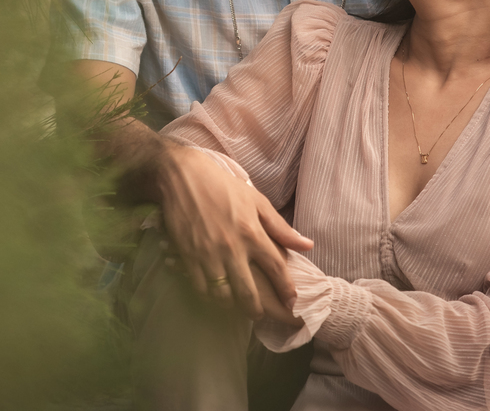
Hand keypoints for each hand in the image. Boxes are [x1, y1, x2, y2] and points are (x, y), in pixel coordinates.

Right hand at [157, 145, 312, 318]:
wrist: (182, 176)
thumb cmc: (222, 186)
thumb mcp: (256, 201)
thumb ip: (281, 227)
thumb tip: (307, 245)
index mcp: (252, 232)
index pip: (276, 269)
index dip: (286, 289)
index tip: (292, 301)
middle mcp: (232, 247)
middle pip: (248, 293)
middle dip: (257, 310)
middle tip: (259, 314)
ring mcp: (208, 254)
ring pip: (222, 295)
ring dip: (231, 305)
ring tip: (236, 305)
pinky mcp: (187, 256)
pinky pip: (200, 287)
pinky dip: (209, 295)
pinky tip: (214, 293)